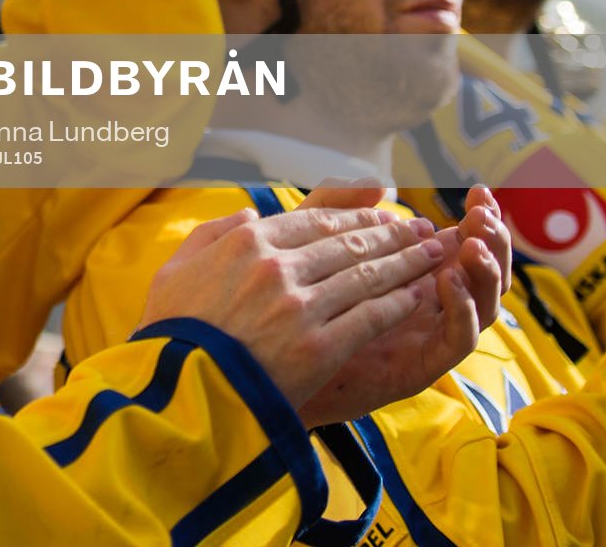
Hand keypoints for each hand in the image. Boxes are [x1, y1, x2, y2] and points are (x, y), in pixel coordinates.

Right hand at [139, 184, 451, 425]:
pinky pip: (370, 317)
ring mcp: (300, 307)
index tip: (381, 213)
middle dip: (392, 233)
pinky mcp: (319, 347)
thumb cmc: (172, 333)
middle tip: (421, 228)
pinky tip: (418, 296)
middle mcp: (276, 267)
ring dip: (407, 262)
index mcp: (243, 242)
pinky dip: (398, 303)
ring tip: (434, 253)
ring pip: (367, 275)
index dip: (356, 215)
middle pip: (348, 243)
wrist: (179, 392)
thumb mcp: (175, 269)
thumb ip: (211, 233)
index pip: (314, 219)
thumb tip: (248, 212)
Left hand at [294, 185, 505, 426]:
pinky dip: (461, 310)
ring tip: (472, 244)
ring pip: (480, 305)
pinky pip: (457, 340)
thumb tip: (378, 184)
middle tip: (485, 214)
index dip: (475, 219)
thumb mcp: (310, 250)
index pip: (460, 244)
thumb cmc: (289, 312)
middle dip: (489, 240)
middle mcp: (428, 307)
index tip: (480, 192)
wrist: (270, 373)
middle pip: (480, 273)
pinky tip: (450, 281)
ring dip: (483, 272)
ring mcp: (426, 338)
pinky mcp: (419, 366)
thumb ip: (336, 213)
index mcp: (411, 277)